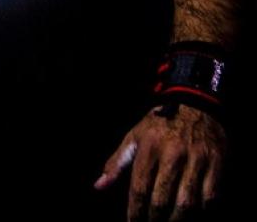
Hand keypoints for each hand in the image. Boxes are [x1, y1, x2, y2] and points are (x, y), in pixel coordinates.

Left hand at [94, 104, 225, 220]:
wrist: (196, 105)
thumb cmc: (159, 125)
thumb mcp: (134, 137)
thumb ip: (117, 163)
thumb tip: (99, 186)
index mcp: (149, 147)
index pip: (139, 188)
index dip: (135, 211)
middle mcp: (173, 154)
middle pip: (163, 198)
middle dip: (155, 219)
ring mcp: (198, 159)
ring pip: (188, 201)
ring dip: (178, 219)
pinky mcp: (218, 163)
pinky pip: (211, 196)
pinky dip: (202, 211)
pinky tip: (192, 216)